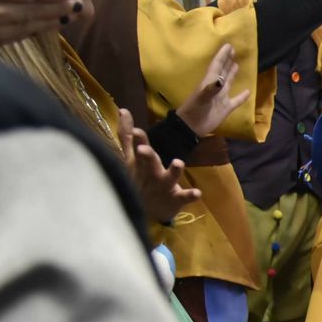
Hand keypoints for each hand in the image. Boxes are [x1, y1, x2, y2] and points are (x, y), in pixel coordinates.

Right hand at [118, 108, 199, 223]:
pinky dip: (190, 195)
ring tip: (179, 162)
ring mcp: (163, 186)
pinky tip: (198, 192)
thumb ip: (127, 135)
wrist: (145, 212)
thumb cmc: (138, 180)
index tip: (137, 131)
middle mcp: (150, 173)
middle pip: (148, 162)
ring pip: (168, 178)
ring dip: (173, 170)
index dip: (136, 140)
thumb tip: (123, 109)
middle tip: (144, 149)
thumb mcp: (131, 158)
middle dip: (146, 155)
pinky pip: (183, 197)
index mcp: (139, 163)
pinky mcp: (175, 199)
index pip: (136, 148)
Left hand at [176, 44, 250, 136]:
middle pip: (222, 71)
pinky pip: (236, 100)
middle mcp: (216, 87)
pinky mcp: (226, 108)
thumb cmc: (194, 110)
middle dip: (227, 61)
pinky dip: (242, 96)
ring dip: (232, 74)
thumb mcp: (201, 98)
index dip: (222, 56)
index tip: (228, 46)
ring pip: (228, 82)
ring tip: (236, 64)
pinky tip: (248, 91)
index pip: (217, 66)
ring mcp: (221, 98)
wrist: (191, 126)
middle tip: (233, 51)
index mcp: (209, 82)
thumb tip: (221, 81)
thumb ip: (210, 89)